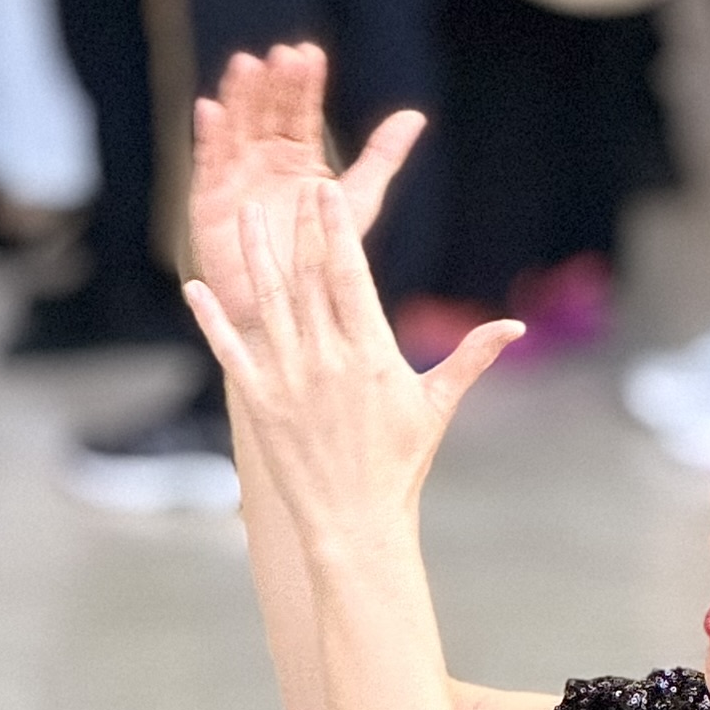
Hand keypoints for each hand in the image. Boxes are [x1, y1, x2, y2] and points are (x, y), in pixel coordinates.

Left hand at [186, 180, 521, 550]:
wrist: (355, 524)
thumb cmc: (399, 468)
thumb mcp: (437, 407)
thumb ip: (471, 358)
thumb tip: (514, 326)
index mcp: (370, 352)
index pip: (348, 273)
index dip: (334, 228)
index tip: (325, 191)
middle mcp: (326, 357)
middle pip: (307, 277)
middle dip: (300, 228)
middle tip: (291, 186)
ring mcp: (288, 379)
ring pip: (267, 302)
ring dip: (255, 255)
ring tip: (246, 216)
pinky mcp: (259, 403)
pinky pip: (230, 349)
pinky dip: (210, 317)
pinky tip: (195, 286)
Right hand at [189, 44, 425, 336]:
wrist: (292, 317)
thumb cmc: (325, 267)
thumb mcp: (358, 203)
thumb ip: (381, 158)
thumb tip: (415, 115)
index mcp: (300, 160)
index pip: (301, 112)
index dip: (304, 85)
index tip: (311, 56)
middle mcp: (266, 163)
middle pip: (267, 113)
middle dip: (272, 84)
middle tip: (282, 56)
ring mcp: (237, 180)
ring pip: (236, 130)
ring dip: (238, 97)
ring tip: (246, 66)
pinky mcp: (210, 205)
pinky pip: (207, 167)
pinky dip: (207, 138)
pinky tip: (209, 109)